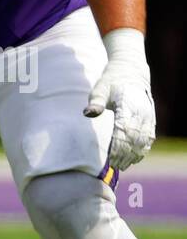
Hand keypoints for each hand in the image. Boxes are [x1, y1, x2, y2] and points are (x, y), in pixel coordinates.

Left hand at [85, 28, 155, 170]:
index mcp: (129, 104)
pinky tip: (134, 160)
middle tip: (114, 166)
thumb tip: (88, 113)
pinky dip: (142, 149)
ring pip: (144, 139)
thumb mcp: (100, 89)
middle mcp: (142, 111)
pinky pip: (149, 137)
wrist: (131, 72)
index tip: (111, 158)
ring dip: (134, 154)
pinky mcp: (150, 119)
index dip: (119, 146)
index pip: (124, 130)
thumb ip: (96, 102)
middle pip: (135, 138)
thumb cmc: (111, 81)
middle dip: (125, 154)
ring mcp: (148, 116)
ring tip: (123, 166)